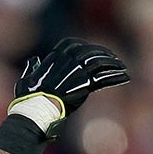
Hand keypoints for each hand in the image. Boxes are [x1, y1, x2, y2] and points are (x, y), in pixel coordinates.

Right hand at [9, 39, 130, 134]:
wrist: (37, 109)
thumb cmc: (30, 98)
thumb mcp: (27, 78)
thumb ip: (32, 68)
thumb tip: (33, 61)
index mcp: (55, 56)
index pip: (74, 45)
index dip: (85, 47)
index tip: (92, 51)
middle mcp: (68, 60)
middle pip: (90, 52)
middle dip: (104, 54)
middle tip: (114, 59)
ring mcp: (78, 70)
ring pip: (100, 62)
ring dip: (113, 64)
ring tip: (122, 68)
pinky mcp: (85, 84)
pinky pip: (104, 77)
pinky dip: (116, 77)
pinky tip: (125, 77)